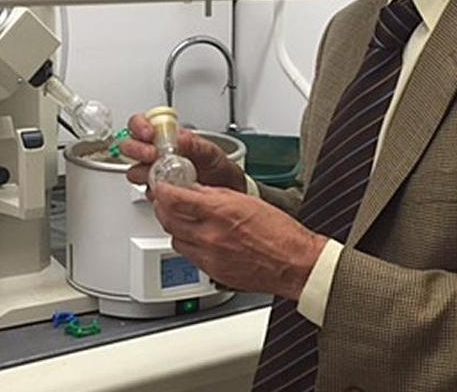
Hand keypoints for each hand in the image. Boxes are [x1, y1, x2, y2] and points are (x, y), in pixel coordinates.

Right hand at [119, 113, 247, 192]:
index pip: (142, 124)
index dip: (140, 126)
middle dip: (136, 148)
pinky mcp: (157, 192)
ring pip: (133, 168)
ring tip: (155, 174)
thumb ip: (198, 145)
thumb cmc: (219, 170)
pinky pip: (144, 191)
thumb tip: (181, 138)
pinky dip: (150, 190)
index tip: (149, 134)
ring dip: (139, 170)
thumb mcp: (213, 154)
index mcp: (167, 138)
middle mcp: (157, 154)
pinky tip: (161, 189)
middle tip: (151, 154)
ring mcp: (155, 173)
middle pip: (129, 145)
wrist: (227, 194)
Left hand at [150, 181, 326, 300]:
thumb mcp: (246, 200)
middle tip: (168, 198)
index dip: (163, 189)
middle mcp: (210, 236)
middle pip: (167, 219)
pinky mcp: (212, 272)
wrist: (294, 264)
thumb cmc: (280, 233)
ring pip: (174, 238)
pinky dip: (187, 243)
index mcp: (219, 212)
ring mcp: (209, 257)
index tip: (162, 184)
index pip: (173, 199)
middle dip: (163, 206)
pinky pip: (187, 255)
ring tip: (183, 217)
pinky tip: (196, 236)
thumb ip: (215, 194)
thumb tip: (193, 189)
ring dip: (173, 226)